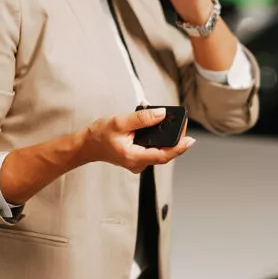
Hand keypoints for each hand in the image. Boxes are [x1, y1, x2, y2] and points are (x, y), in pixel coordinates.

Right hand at [80, 107, 194, 173]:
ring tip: (173, 122)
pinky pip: (153, 150)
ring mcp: (138, 163)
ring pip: (159, 152)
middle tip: (182, 123)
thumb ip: (142, 118)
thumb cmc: (100, 134)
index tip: (190, 139)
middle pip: (164, 154)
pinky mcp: (137, 158)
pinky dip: (158, 139)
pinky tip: (159, 127)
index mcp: (134, 157)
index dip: (179, 148)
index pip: (163, 155)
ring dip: (167, 138)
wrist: (87, 145)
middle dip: (176, 139)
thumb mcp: (120, 122)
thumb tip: (161, 114)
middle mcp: (138, 164)